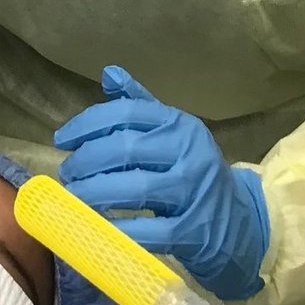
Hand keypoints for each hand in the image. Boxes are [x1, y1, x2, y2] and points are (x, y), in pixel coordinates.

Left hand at [55, 66, 269, 298]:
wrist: (242, 224)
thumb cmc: (194, 173)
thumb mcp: (172, 134)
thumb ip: (139, 105)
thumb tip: (109, 73)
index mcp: (179, 125)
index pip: (126, 113)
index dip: (87, 124)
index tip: (62, 140)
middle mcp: (188, 153)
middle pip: (125, 148)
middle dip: (86, 160)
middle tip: (67, 173)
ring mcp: (193, 192)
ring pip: (134, 187)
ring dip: (95, 192)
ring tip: (74, 197)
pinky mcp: (193, 232)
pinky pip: (149, 231)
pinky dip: (118, 229)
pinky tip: (97, 228)